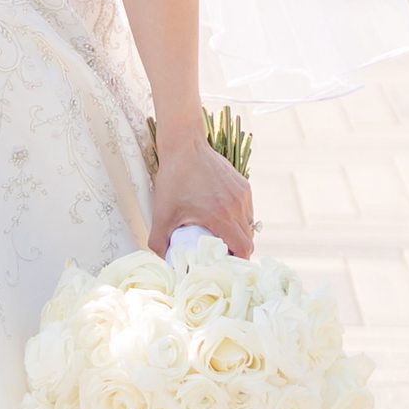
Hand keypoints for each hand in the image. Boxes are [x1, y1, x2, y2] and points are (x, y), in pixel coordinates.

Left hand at [148, 133, 254, 257]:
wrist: (184, 145)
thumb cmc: (174, 178)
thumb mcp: (161, 213)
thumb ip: (159, 241)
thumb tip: (164, 260)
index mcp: (222, 216)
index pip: (244, 248)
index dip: (237, 261)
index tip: (225, 263)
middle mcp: (237, 205)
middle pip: (249, 239)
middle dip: (237, 250)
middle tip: (221, 253)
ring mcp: (242, 194)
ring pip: (249, 223)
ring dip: (239, 233)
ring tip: (221, 235)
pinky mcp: (243, 184)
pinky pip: (247, 209)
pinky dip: (238, 217)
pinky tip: (223, 216)